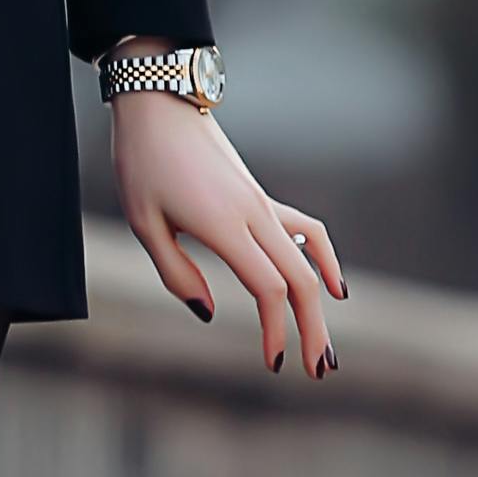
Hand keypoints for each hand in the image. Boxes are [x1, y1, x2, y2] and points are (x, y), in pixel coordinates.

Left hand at [112, 86, 345, 377]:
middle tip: (318, 373)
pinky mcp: (261, 198)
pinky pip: (306, 230)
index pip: (268, 287)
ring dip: (322, 305)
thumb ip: (176, 272)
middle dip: (313, 330)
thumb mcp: (143, 222)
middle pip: (299, 281)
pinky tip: (334, 287)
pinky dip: (325, 259)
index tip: (274, 363)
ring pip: (307, 260)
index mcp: (223, 225)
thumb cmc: (143, 163)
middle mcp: (253, 215)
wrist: (160, 103)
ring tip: (327, 345)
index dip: (277, 329)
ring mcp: (262, 204)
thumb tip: (208, 312)